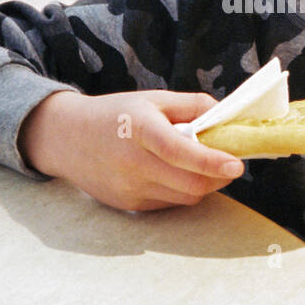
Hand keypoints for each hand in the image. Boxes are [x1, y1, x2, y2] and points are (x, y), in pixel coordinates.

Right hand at [20, 90, 244, 211]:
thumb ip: (193, 105)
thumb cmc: (115, 114)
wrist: (67, 139)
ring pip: (184, 197)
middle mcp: (132, 163)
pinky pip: (170, 203)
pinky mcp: (129, 205)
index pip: (179, 151)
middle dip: (218, 177)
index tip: (237, 165)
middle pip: (189, 184)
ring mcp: (129, 188)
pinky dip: (182, 191)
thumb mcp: (153, 99)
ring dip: (203, 184)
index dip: (211, 161)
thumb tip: (227, 117)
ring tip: (200, 165)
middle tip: (229, 164)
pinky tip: (174, 174)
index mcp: (140, 130)